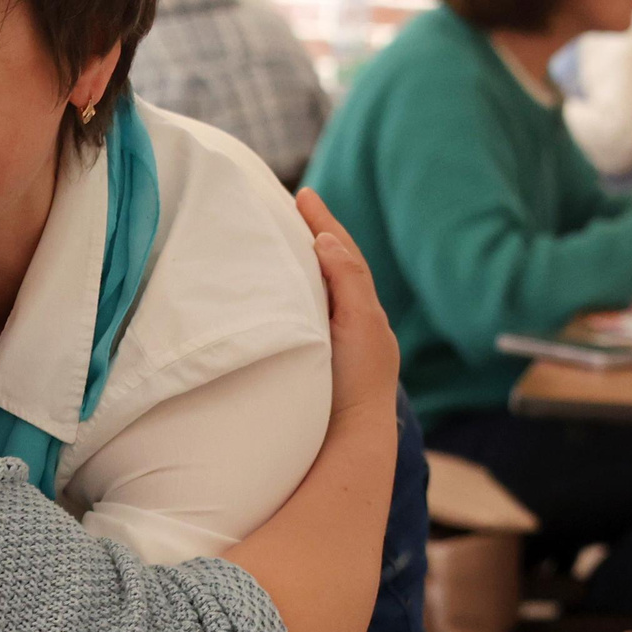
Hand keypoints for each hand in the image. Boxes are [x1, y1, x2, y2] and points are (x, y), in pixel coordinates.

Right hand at [295, 188, 398, 425]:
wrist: (346, 438)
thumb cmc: (357, 383)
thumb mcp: (362, 323)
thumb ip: (348, 280)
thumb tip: (325, 240)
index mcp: (362, 310)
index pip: (342, 254)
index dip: (323, 223)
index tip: (304, 194)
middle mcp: (347, 322)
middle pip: (329, 268)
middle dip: (312, 237)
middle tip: (290, 209)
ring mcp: (327, 343)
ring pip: (312, 292)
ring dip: (298, 265)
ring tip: (276, 241)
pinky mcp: (305, 361)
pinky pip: (296, 314)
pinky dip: (287, 294)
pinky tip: (268, 293)